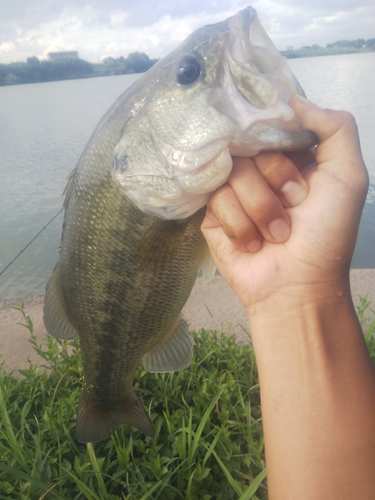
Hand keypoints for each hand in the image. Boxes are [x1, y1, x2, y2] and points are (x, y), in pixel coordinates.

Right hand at [201, 97, 368, 313]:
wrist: (297, 287)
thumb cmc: (327, 237)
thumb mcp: (348, 177)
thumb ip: (336, 128)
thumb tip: (293, 100)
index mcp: (292, 157)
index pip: (272, 123)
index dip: (282, 140)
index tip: (294, 163)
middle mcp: (262, 170)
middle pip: (250, 145)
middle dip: (277, 181)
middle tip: (295, 207)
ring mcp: (235, 191)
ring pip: (232, 172)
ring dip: (261, 209)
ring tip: (276, 235)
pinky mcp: (213, 214)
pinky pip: (215, 198)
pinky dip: (241, 225)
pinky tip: (253, 244)